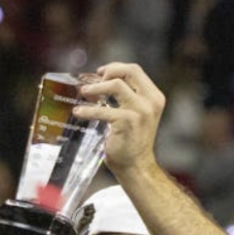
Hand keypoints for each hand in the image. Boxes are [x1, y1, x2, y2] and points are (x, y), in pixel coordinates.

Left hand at [77, 63, 164, 178]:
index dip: (116, 67)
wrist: (136, 166)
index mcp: (154, 98)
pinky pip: (103, 110)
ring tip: (83, 92)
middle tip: (93, 80)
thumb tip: (101, 81)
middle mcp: (151, 102)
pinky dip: (87, 110)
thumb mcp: (136, 114)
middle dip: (109, 71)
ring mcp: (140, 112)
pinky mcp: (127, 122)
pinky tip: (79, 112)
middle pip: (129, 71)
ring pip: (116, 85)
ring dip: (96, 87)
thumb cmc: (132, 141)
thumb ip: (127, 98)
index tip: (101, 72)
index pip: (135, 70)